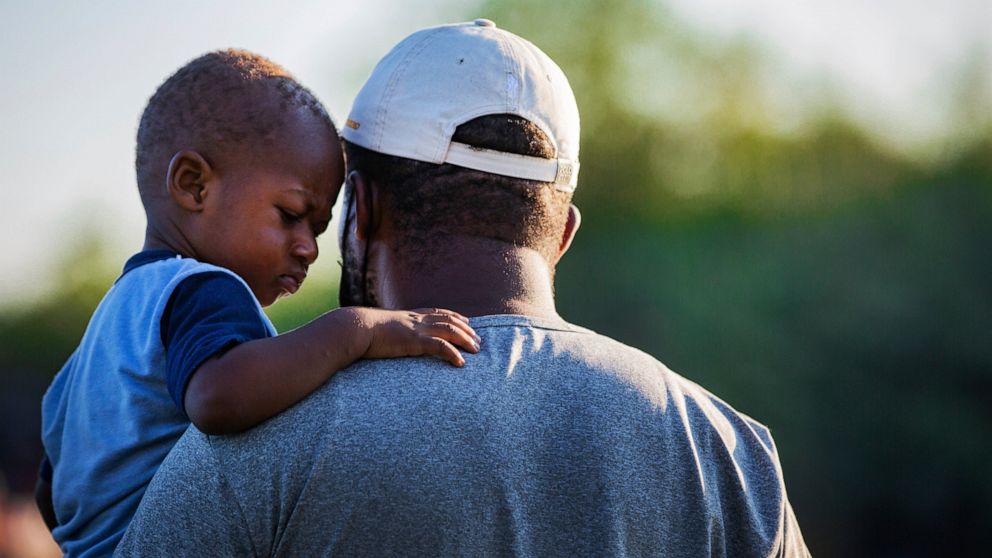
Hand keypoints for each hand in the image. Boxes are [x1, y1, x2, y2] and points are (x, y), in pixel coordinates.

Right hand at [353, 307, 480, 366]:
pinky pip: (440, 346)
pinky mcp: (414, 341)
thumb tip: (385, 339)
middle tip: (478, 340)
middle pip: (449, 320)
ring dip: (465, 340)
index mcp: (408, 316)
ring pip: (450, 331)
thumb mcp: (378, 328)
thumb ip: (387, 332)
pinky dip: (453, 353)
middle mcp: (416, 320)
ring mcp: (416, 329)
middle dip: (466, 329)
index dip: (454, 316)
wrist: (355, 328)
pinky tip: (461, 363)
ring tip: (476, 350)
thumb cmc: (360, 331)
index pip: (437, 312)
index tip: (466, 321)